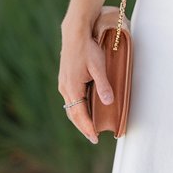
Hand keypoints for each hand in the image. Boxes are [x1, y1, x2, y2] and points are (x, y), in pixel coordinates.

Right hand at [58, 26, 114, 144]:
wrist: (75, 33)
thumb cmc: (88, 49)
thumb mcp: (98, 67)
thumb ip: (103, 85)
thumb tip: (109, 103)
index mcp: (72, 88)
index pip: (80, 114)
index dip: (88, 128)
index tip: (95, 139)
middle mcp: (65, 88)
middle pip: (73, 114)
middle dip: (83, 127)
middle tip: (93, 138)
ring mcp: (64, 84)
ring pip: (71, 107)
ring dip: (79, 118)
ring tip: (89, 127)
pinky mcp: (65, 79)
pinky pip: (71, 99)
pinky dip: (77, 108)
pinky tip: (84, 109)